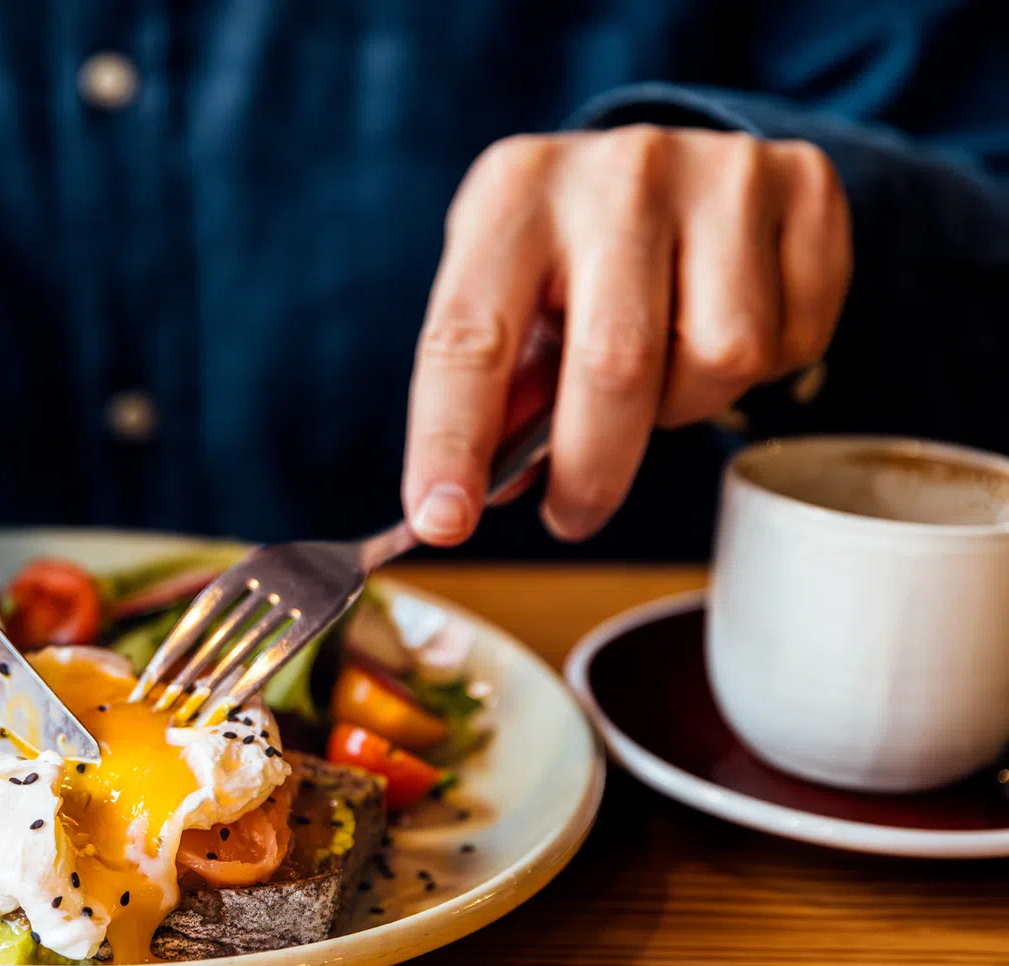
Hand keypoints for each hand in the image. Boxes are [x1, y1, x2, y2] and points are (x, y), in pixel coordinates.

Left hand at [402, 127, 851, 543]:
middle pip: (615, 365)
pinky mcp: (803, 184)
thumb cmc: (567, 252)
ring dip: (686, 407)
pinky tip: (724, 329)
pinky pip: (793, 340)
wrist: (670, 159)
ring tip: (661, 373)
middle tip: (571, 515)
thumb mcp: (505, 295)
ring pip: (722, 360)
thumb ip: (496, 387)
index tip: (446, 522)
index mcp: (514, 194)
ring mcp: (721, 171)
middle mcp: (619, 171)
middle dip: (591, 471)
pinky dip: (760, 372)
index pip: (471, 338)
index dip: (453, 441)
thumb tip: (487, 490)